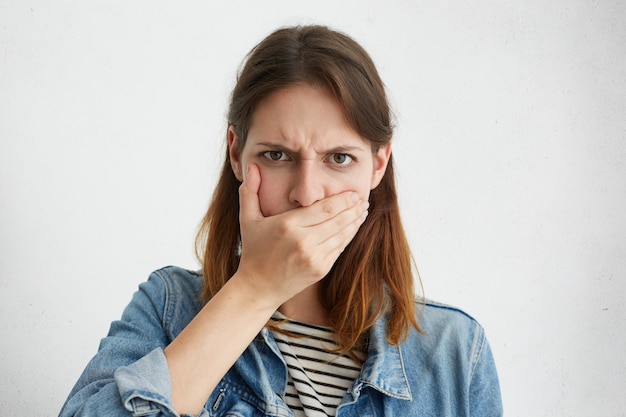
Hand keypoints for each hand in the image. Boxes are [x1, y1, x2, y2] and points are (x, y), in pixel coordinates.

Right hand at [236, 163, 367, 305]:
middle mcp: (303, 241)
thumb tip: (253, 165)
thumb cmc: (253, 250)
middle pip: (337, 220)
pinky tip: (353, 228)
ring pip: (342, 235)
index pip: (324, 208)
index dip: (343, 200)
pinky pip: (339, 249)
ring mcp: (313, 257)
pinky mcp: (320, 269)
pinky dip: (348, 237)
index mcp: (287, 225)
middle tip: (363, 199)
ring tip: (363, 211)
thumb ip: (249, 190)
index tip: (353, 193)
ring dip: (355, 222)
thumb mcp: (247, 218)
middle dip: (353, 208)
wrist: (257, 287)